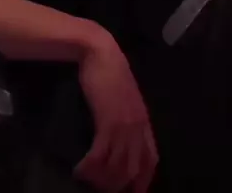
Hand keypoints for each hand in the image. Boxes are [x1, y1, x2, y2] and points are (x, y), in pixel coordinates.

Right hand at [76, 30, 157, 191]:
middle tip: (103, 191)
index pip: (152, 158)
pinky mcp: (107, 121)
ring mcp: (124, 125)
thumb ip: (128, 113)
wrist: (100, 51)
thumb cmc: (110, 69)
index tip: (134, 191)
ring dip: (102, 179)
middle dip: (120, 185)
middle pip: (135, 168)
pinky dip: (90, 166)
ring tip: (87, 181)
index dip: (144, 179)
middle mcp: (138, 127)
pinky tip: (79, 170)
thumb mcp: (124, 95)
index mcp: (144, 120)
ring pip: (118, 165)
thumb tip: (121, 132)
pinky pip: (100, 154)